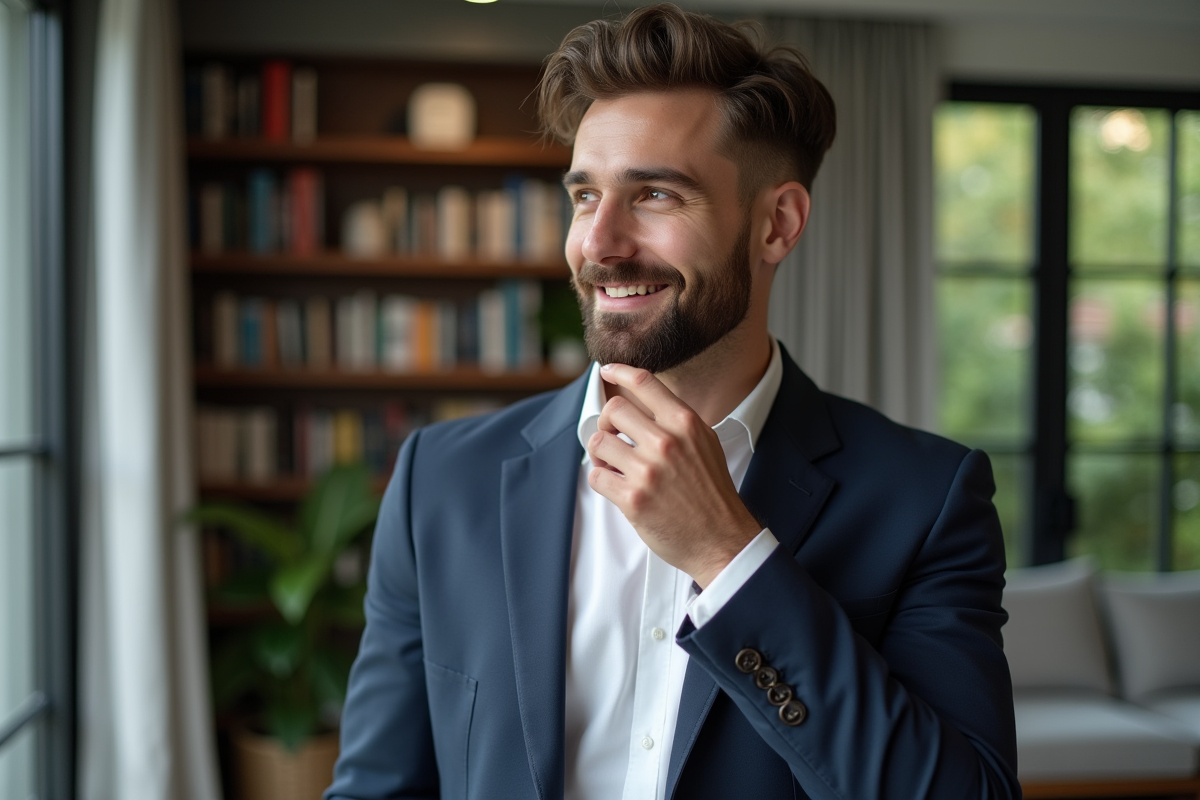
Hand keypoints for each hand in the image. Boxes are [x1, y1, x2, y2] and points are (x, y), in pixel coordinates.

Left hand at [586, 363, 761, 587]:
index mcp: (685, 424)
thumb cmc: (712, 493)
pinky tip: (615, 484)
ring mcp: (648, 471)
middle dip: (606, 423)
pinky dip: (600, 478)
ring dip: (599, 453)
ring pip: (598, 443)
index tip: (607, 371)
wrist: (721, 539)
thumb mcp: (706, 444)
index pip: (645, 382)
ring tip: (613, 464)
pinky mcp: (633, 499)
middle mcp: (666, 443)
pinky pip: (596, 476)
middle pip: (614, 410)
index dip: (620, 372)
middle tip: (612, 437)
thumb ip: (678, 422)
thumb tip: (645, 402)